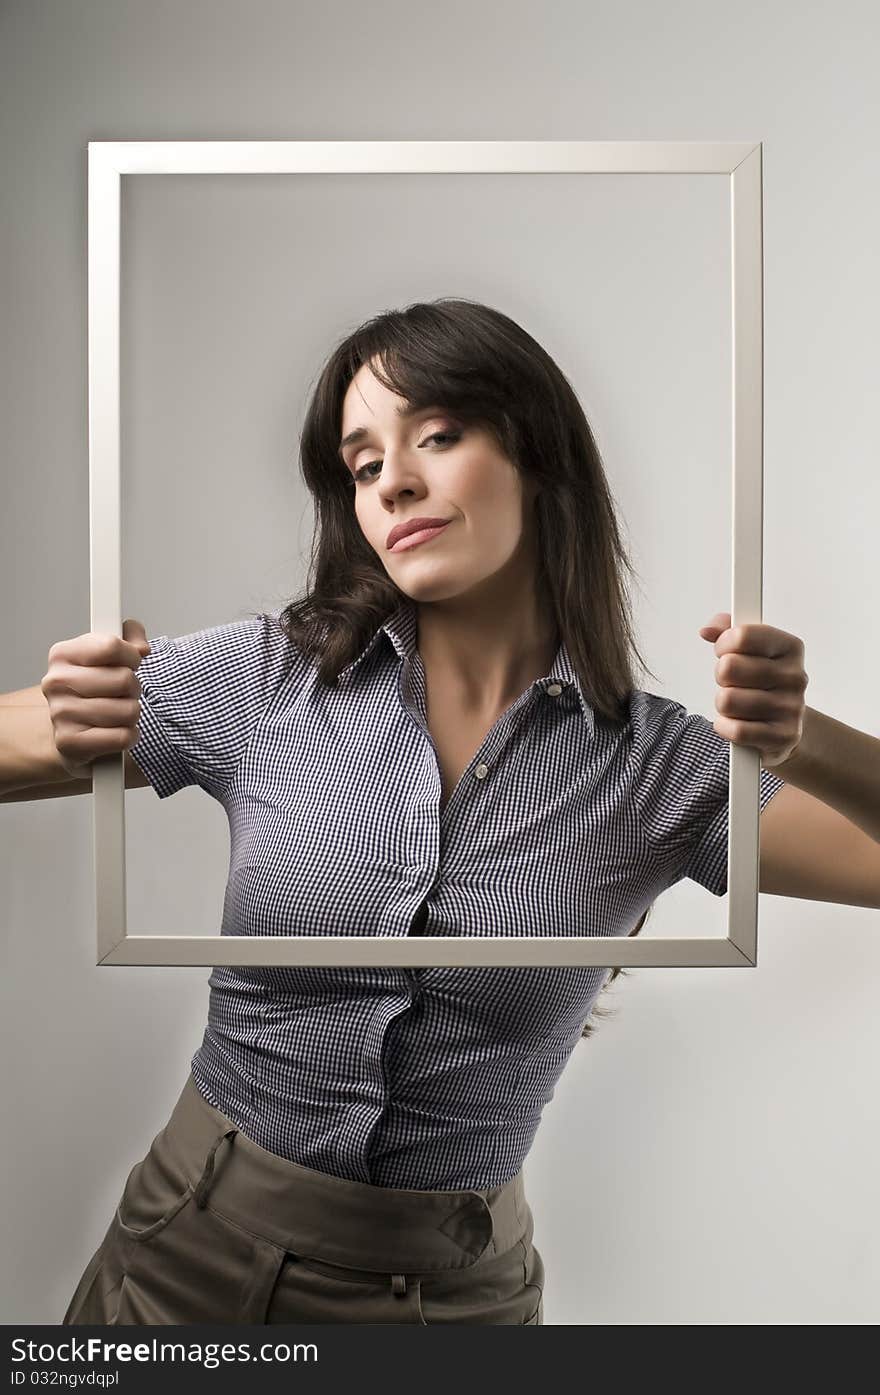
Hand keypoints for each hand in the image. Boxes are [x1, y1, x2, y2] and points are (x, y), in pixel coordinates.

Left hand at [698, 612, 808, 767]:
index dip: (723, 644)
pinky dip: (726, 727)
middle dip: (721, 676)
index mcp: (790, 647)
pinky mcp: (783, 736)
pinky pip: (735, 730)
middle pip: (729, 668)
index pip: (742, 636)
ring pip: (727, 700)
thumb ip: (726, 631)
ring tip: (738, 704)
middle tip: (733, 682)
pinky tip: (737, 723)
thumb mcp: (750, 650)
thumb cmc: (762, 682)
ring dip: (723, 705)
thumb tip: (707, 630)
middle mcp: (795, 676)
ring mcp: (792, 708)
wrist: (786, 725)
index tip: (725, 652)